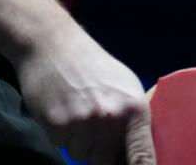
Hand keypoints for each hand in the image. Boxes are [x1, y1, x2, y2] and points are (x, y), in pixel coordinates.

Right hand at [15, 24, 155, 164]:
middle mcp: (111, 118)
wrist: (52, 42)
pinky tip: (62, 109)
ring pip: (83, 157)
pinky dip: (62, 134)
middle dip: (101, 152)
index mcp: (134, 109)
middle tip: (93, 125)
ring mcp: (83, 123)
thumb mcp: (124, 86)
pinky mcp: (58, 126)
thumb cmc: (92, 64)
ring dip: (79, 143)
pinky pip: (63, 147)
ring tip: (77, 111)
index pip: (143, 158)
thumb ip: (133, 122)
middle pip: (107, 163)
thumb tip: (139, 157)